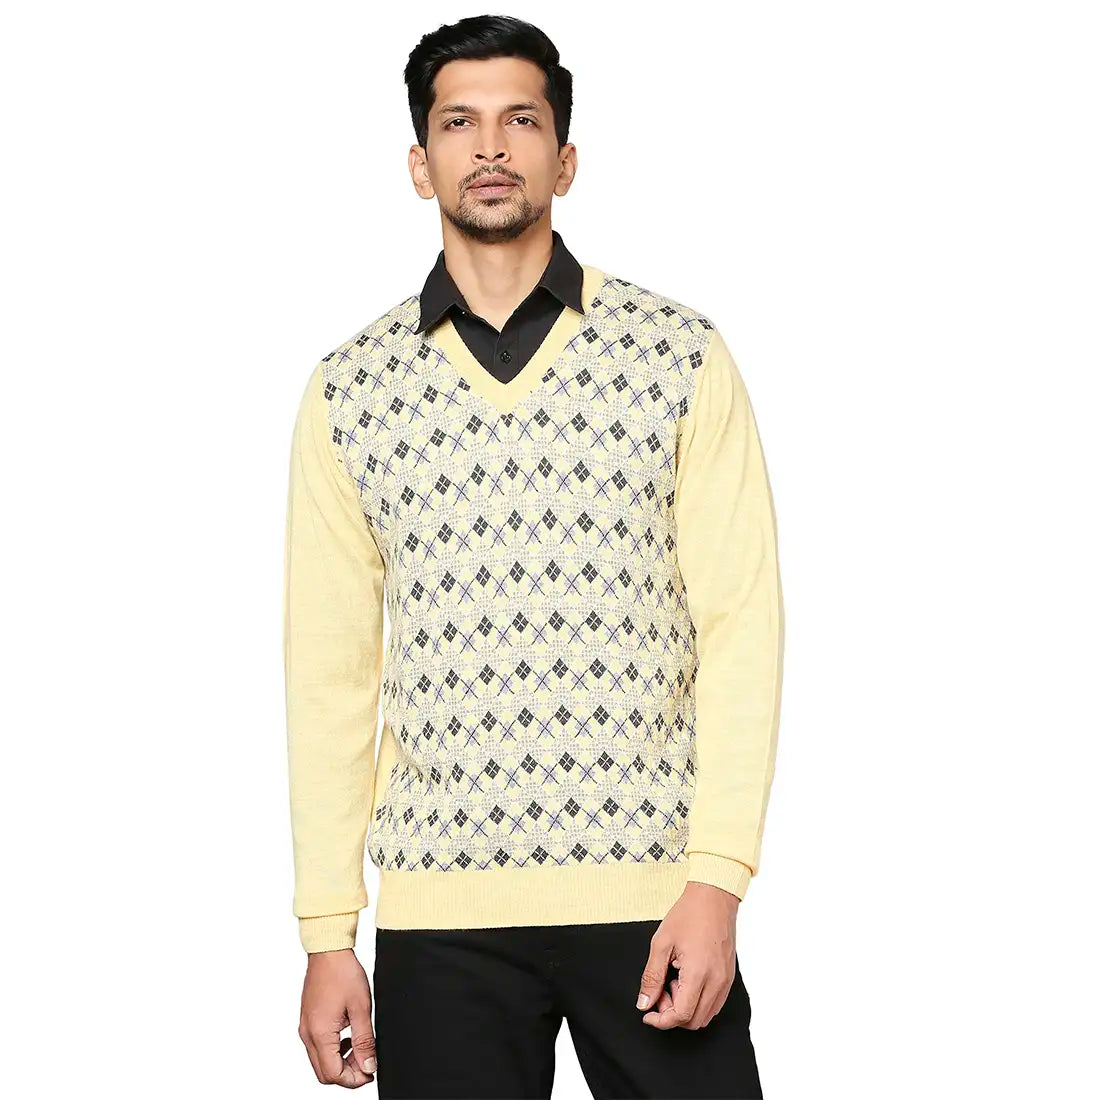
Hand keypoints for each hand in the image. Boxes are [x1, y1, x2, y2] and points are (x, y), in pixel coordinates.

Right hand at [298, 948, 376, 1086]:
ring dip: (340, 1062)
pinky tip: (348, 1037)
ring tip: (360, 1049)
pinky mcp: (307, 1020)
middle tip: (367, 1063)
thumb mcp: (361, 1008)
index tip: (371, 1072)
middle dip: (347, 1074)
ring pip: (320, 1061)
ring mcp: (305, 1027)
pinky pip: (317, 1046)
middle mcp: (308, 1034)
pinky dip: (333, 1050)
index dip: (354, 1079)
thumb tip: (369, 1066)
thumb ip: (365, 1041)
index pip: (333, 1074)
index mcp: (320, 1033)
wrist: (328, 950)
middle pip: (324, 1073)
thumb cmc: (343, 973)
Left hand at [635, 882, 739, 1029]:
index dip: (661, 1020)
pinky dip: (698, 1002)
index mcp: (699, 974)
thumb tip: (644, 1004)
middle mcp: (717, 982)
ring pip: (705, 1016)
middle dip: (672, 1014)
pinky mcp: (729, 977)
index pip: (681, 1015)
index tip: (647, 1013)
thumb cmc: (688, 914)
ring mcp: (726, 981)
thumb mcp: (661, 943)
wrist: (713, 897)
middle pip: (694, 1021)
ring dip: (686, 1009)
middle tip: (660, 992)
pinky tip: (686, 981)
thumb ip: (652, 977)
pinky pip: (714, 1003)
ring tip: (672, 984)